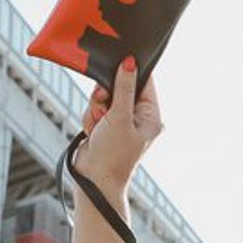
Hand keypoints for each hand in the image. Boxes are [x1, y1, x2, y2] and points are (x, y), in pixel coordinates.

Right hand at [75, 57, 162, 192]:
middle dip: (107, 96)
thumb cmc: (113, 155)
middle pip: (121, 87)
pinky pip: (95, 109)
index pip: (146, 83)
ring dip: (97, 109)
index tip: (118, 62)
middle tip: (103, 104)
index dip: (132, 71)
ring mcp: (121, 122)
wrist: (94, 180)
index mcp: (151, 117)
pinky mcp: (105, 126)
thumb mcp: (120, 117)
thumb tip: (129, 62)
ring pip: (104, 97)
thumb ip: (124, 88)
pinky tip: (93, 132)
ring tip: (98, 125)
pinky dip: (91, 118)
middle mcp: (138, 118)